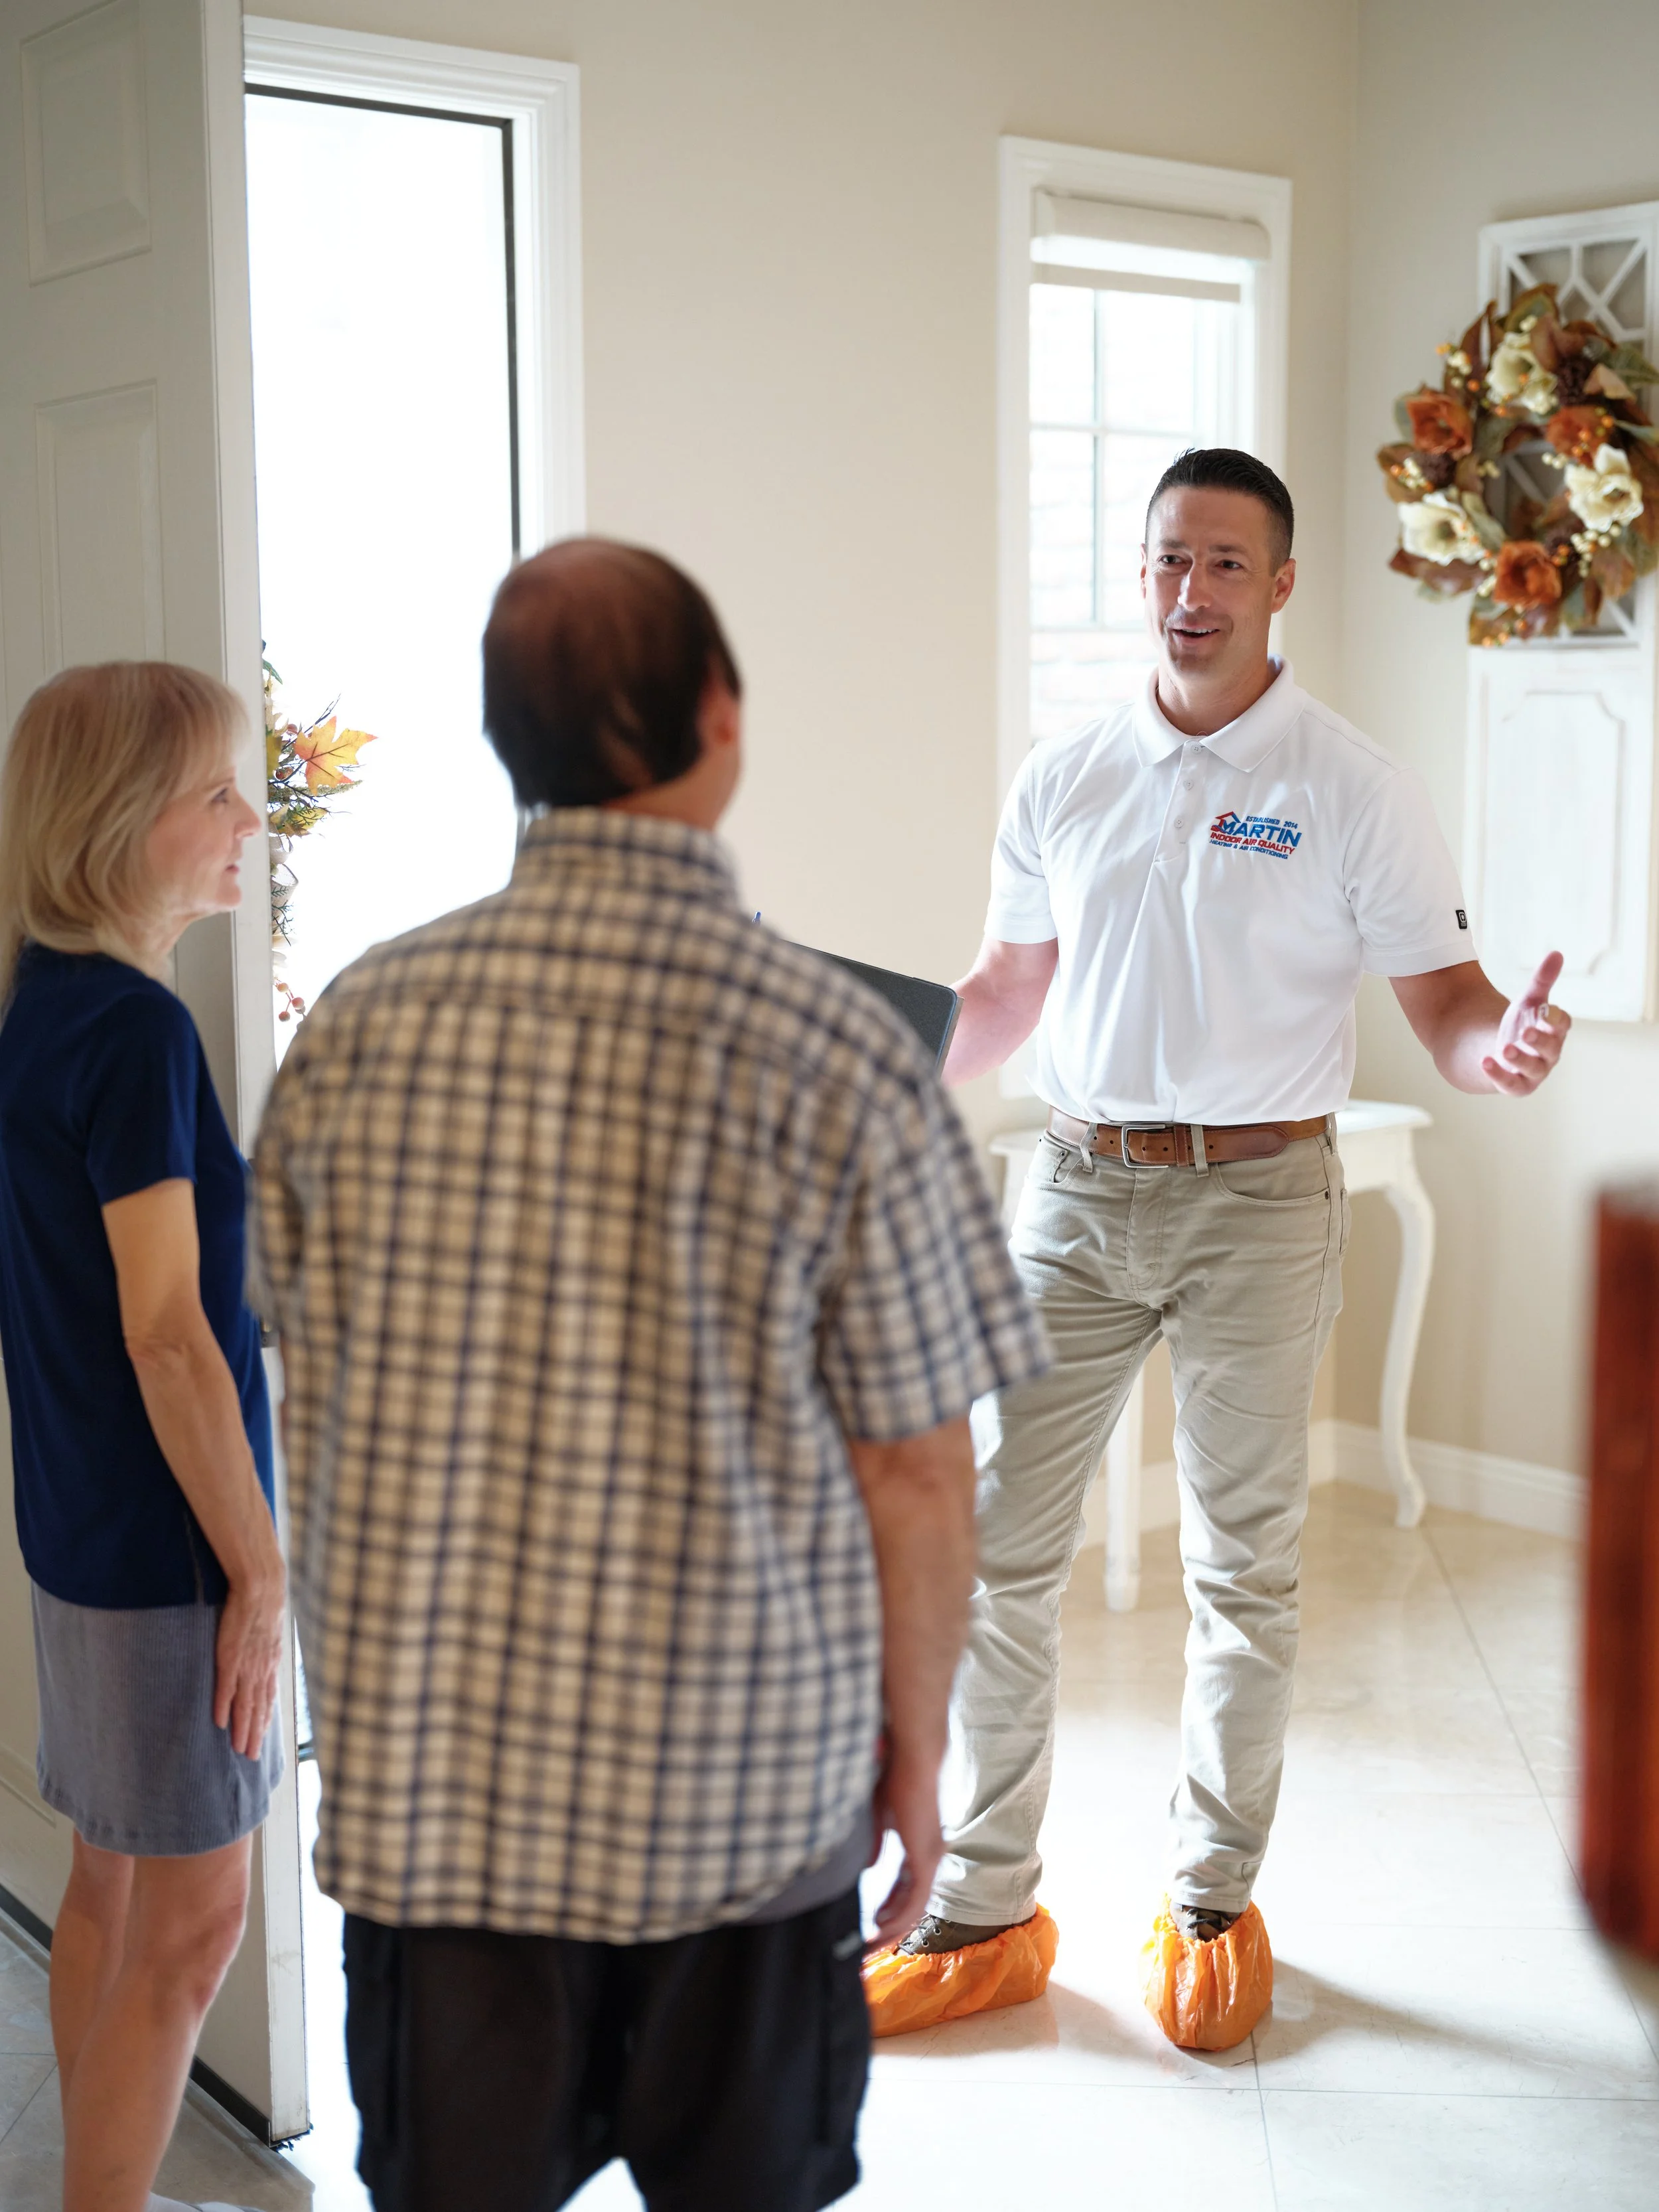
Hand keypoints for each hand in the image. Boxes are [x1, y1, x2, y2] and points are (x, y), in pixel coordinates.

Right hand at [215, 1564, 285, 1758]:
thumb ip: (263, 1652)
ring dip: (243, 1728)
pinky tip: (220, 1723)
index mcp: (268, 1664)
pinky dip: (224, 1706)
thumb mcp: (268, 1633)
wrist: (261, 1588)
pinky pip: (227, 1687)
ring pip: (245, 1704)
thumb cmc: (263, 1605)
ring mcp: (246, 1665)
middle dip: (254, 1734)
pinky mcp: (230, 1657)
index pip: (267, 1700)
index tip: (260, 1740)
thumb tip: (262, 1661)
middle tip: (249, 1757)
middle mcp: (261, 1669)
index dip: (263, 1721)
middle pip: (258, 1709)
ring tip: (239, 1749)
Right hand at [867, 1735, 945, 1949]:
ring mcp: (931, 1857)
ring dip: (893, 1927)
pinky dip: (899, 1915)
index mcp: (919, 1847)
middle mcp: (930, 1856)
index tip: (871, 1923)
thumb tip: (870, 1866)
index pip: (905, 1888)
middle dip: (890, 1927)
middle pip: (912, 1903)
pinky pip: (915, 1897)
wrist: (911, 1758)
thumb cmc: (893, 1779)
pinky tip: (881, 1926)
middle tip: (869, 1945)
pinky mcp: (926, 1856)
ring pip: (914, 1906)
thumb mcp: (879, 1817)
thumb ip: (875, 1843)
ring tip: (871, 1943)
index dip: (889, 1908)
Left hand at [1482, 951, 1570, 1095]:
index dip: (1555, 1019)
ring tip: (1504, 1048)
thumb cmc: (1520, 1024)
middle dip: (1539, 1040)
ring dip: (1519, 1058)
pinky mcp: (1516, 1085)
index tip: (1545, 1010)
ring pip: (1532, 1068)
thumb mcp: (1528, 1002)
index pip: (1562, 1025)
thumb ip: (1542, 980)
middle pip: (1550, 1048)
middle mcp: (1549, 1053)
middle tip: (1526, 1032)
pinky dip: (1498, 1074)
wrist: (1498, 1051)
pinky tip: (1485, 1062)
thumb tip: (1556, 953)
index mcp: (1555, 1031)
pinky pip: (1510, 1084)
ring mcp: (1534, 1072)